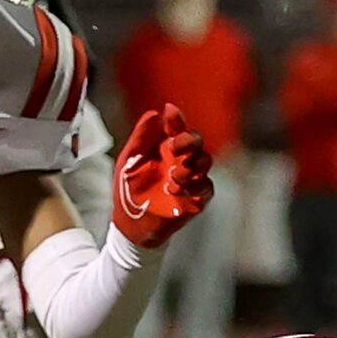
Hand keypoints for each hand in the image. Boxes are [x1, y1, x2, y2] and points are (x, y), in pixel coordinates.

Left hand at [112, 104, 212, 248]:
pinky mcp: (196, 198)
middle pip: (196, 141)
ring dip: (193, 164)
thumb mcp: (129, 160)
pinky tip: (179, 190)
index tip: (170, 111)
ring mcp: (190, 178)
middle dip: (190, 140)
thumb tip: (154, 113)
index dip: (176, 118)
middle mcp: (180, 159)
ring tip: (174, 175)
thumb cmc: (130, 190)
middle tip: (174, 146)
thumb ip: (141, 137)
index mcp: (164, 146)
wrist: (131, 225)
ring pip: (205, 161)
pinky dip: (196, 187)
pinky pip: (206, 187)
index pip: (175, 127)